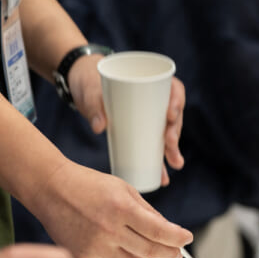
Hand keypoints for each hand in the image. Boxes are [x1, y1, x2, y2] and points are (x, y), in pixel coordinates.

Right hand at [25, 160, 192, 257]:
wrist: (51, 189)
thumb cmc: (88, 185)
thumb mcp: (122, 188)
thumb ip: (146, 211)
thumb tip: (167, 231)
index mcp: (121, 208)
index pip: (159, 231)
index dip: (177, 238)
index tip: (186, 239)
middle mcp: (109, 230)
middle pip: (150, 252)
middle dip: (169, 253)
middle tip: (175, 253)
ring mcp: (95, 247)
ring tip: (135, 245)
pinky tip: (110, 245)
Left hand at [69, 58, 185, 183]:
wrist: (81, 87)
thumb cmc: (89, 81)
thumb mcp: (90, 91)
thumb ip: (93, 106)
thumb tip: (99, 128)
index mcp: (150, 81)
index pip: (174, 89)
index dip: (177, 102)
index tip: (170, 115)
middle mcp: (154, 99)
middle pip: (173, 115)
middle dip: (175, 133)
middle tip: (170, 146)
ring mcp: (148, 116)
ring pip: (166, 133)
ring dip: (173, 150)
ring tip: (174, 164)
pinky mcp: (139, 131)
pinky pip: (153, 145)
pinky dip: (158, 161)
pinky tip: (163, 176)